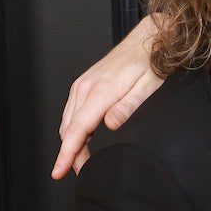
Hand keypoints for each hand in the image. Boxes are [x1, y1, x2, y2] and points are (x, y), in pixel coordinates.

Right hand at [51, 15, 163, 177]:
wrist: (147, 39)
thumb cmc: (151, 62)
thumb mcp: (150, 86)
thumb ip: (129, 106)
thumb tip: (111, 125)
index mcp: (101, 90)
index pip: (77, 129)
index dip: (67, 153)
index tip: (58, 171)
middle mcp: (86, 87)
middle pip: (69, 129)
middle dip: (70, 154)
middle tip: (80, 172)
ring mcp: (83, 84)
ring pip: (68, 121)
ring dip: (72, 142)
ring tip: (81, 161)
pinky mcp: (84, 84)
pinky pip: (72, 112)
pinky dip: (73, 129)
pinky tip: (82, 139)